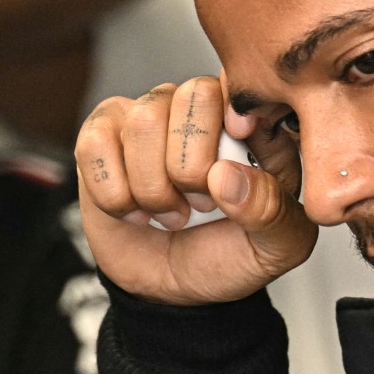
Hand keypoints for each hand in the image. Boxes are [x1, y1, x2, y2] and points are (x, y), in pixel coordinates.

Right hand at [74, 75, 315, 304]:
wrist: (177, 288)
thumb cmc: (234, 252)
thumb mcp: (277, 246)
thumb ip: (270, 210)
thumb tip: (226, 176)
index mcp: (255, 119)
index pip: (244, 86)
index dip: (234, 121)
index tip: (227, 169)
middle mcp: (203, 105)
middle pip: (191, 96)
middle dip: (191, 166)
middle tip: (201, 203)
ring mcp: (151, 115)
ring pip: (142, 122)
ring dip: (152, 186)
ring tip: (171, 213)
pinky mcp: (103, 135)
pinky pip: (95, 144)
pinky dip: (113, 193)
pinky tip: (134, 211)